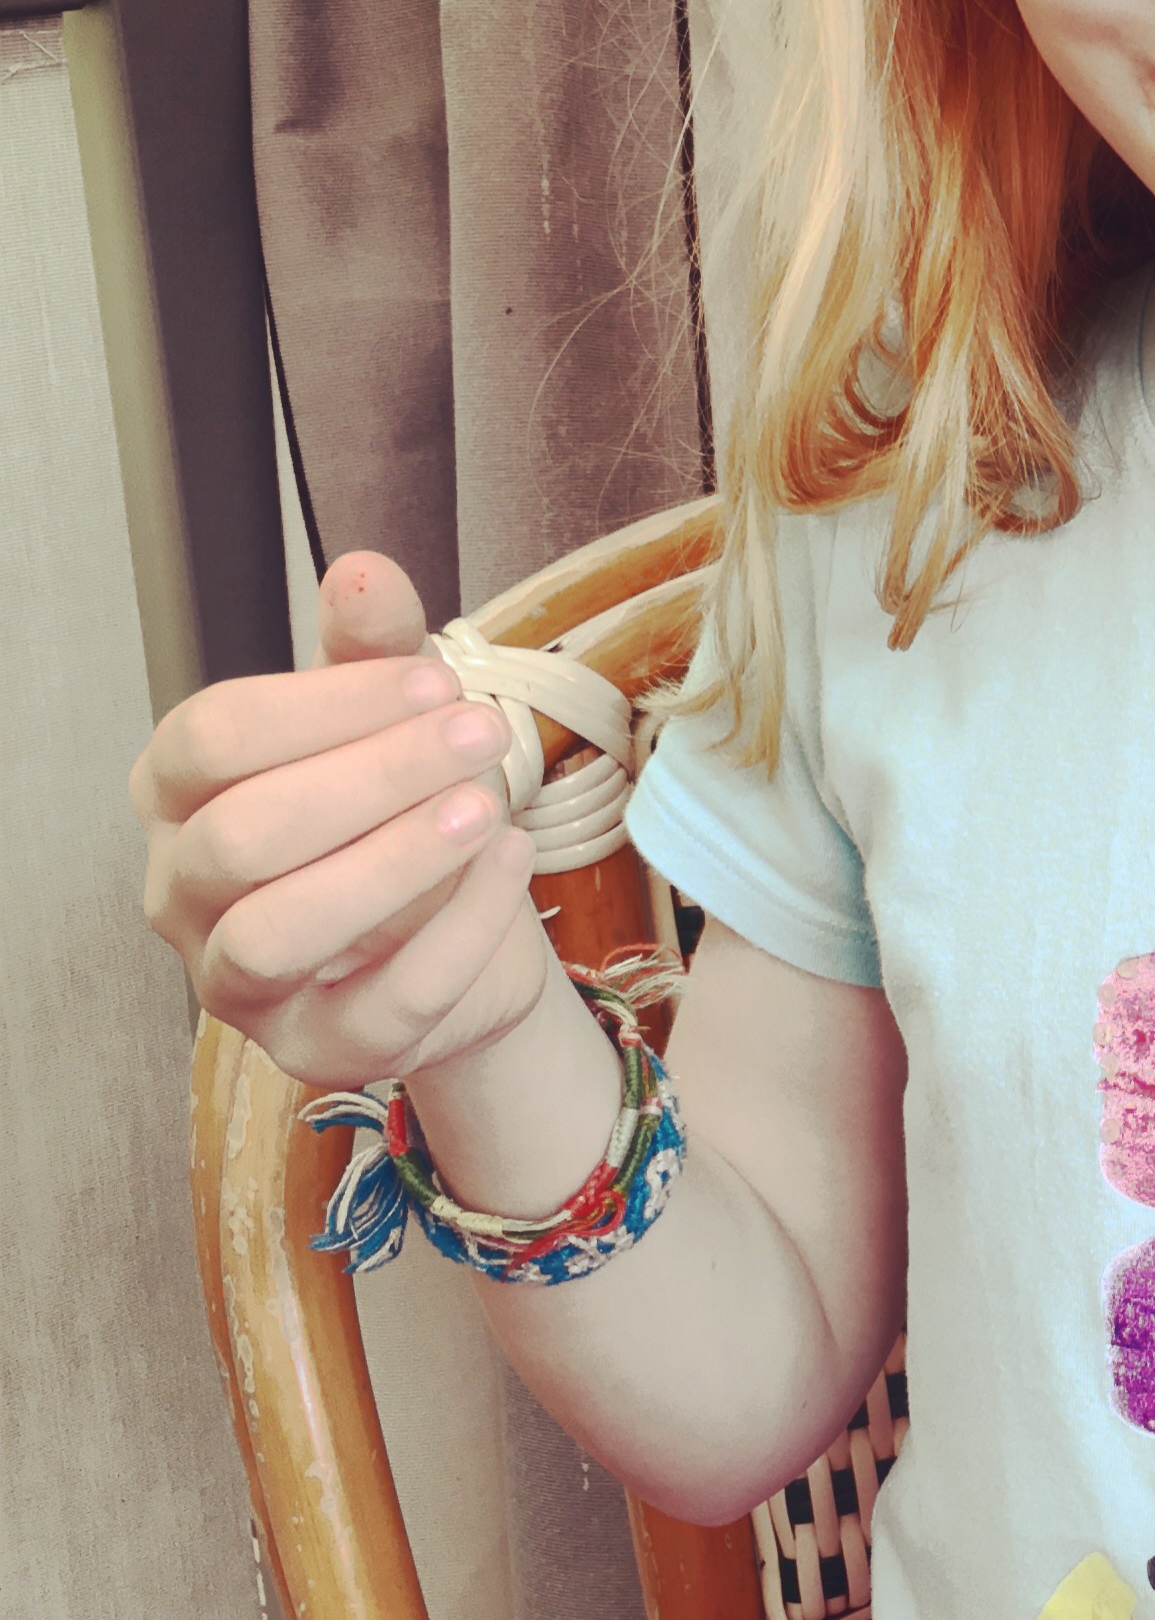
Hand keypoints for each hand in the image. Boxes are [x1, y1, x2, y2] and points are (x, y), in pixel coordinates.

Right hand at [131, 549, 554, 1086]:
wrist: (466, 935)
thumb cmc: (402, 813)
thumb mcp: (390, 718)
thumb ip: (373, 649)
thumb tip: (363, 569)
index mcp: (179, 794)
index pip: (211, 737)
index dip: (325, 704)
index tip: (435, 678)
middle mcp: (182, 894)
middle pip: (243, 833)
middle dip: (371, 777)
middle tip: (480, 732)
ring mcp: (236, 983)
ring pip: (279, 931)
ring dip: (393, 863)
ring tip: (485, 808)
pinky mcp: (315, 1050)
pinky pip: (378, 1005)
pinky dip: (456, 933)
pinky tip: (511, 869)